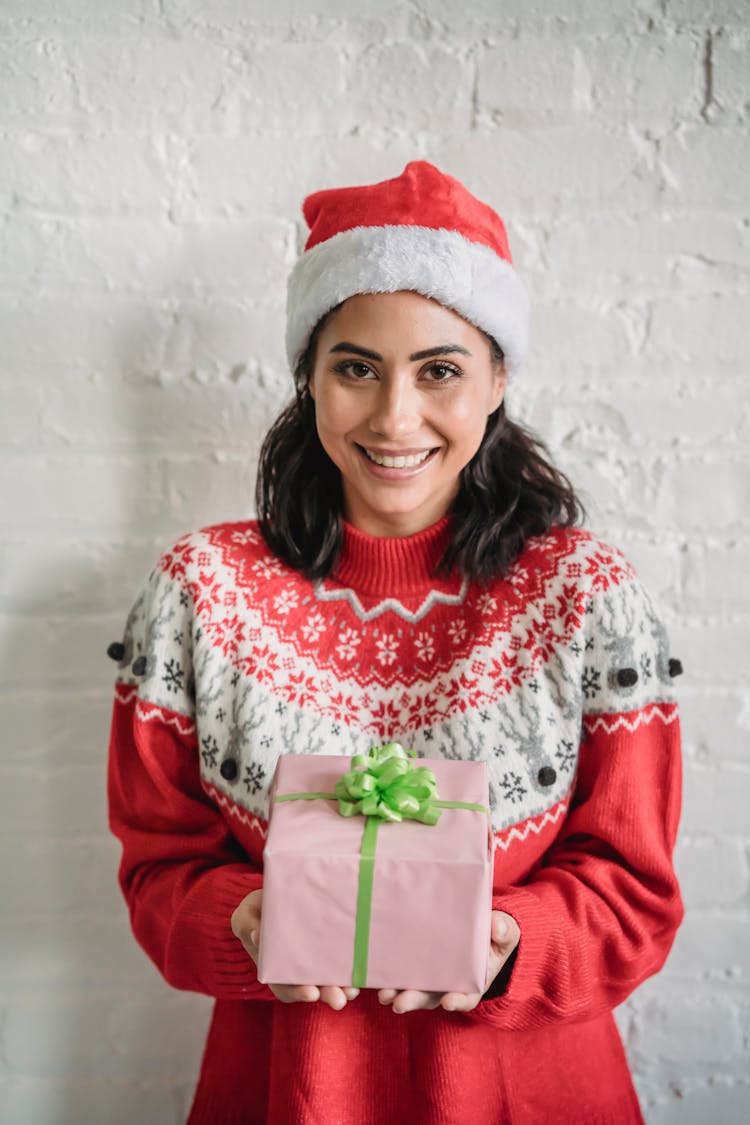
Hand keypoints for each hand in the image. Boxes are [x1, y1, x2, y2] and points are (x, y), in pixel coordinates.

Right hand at [230, 888, 359, 1009]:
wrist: (281, 893)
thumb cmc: (259, 908)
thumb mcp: (247, 914)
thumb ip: (248, 924)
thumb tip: (257, 936)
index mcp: (276, 969)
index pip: (286, 988)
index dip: (297, 992)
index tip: (310, 992)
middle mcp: (299, 970)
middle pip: (314, 989)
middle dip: (327, 995)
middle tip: (338, 999)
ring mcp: (319, 961)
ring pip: (332, 980)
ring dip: (344, 988)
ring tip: (353, 989)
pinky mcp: (335, 948)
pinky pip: (345, 963)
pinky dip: (354, 970)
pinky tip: (363, 971)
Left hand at [377, 910, 519, 1013]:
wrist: (482, 930)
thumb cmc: (495, 935)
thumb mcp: (505, 932)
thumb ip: (503, 930)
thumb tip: (497, 926)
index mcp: (475, 981)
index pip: (467, 996)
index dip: (457, 1000)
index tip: (448, 1002)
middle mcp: (450, 985)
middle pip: (432, 997)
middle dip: (416, 1000)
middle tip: (400, 1004)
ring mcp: (432, 978)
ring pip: (414, 990)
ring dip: (398, 994)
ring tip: (383, 995)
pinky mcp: (417, 967)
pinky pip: (403, 975)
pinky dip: (390, 978)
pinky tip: (376, 976)